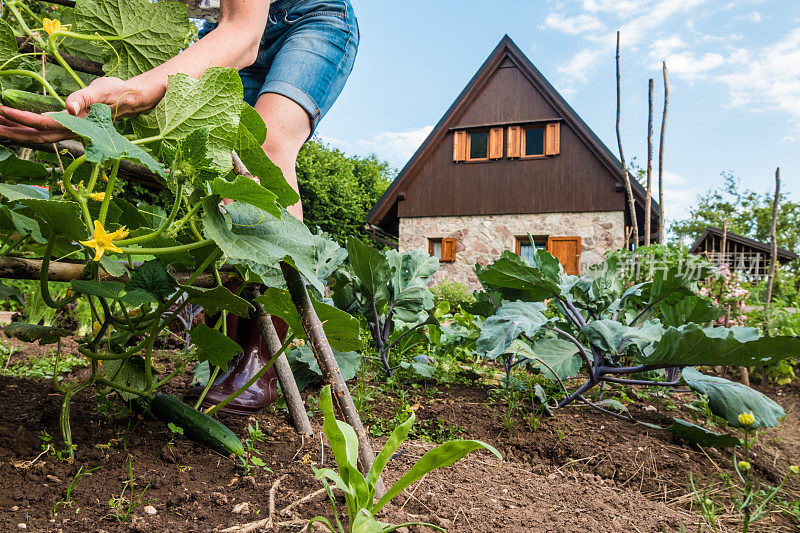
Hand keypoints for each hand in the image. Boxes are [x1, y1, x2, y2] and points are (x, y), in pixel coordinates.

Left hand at [0, 75, 164, 143]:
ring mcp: (68, 130)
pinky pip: (42, 131)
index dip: (21, 119)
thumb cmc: (116, 93)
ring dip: (15, 132)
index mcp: (75, 123)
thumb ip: (84, 98)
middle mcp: (70, 130)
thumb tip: (70, 106)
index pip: (43, 124)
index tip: (2, 110)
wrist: (129, 101)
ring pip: (37, 136)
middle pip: (35, 137)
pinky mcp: (67, 125)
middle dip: (11, 131)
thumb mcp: (101, 91)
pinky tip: (14, 123)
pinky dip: (25, 128)